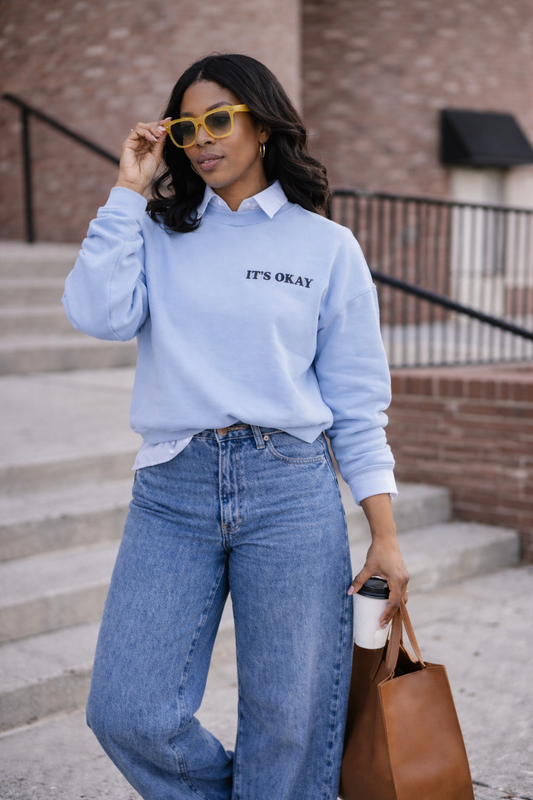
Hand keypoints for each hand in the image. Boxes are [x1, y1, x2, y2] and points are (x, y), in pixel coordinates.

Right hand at [115, 119, 169, 194]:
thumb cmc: (146, 172)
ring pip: (142, 126)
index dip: (161, 125)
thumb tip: (165, 130)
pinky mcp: (128, 143)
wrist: (137, 181)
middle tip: (165, 128)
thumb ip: (160, 143)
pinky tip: (152, 140)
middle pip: (148, 126)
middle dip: (158, 125)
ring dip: (152, 128)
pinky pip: (137, 131)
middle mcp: (140, 142)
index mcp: (147, 145)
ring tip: (158, 135)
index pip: (154, 131)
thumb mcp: (157, 155)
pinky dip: (146, 133)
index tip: (170, 121)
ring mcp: (134, 142)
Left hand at [347, 493, 408, 627]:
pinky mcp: (403, 574)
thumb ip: (359, 580)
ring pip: (403, 597)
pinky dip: (397, 599)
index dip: (387, 614)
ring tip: (385, 616)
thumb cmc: (378, 551)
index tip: (380, 623)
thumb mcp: (368, 567)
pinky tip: (389, 602)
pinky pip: (402, 591)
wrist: (386, 538)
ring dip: (396, 607)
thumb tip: (348, 592)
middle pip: (400, 603)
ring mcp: (405, 577)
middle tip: (382, 624)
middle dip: (392, 614)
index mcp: (397, 580)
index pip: (394, 603)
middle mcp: (404, 580)